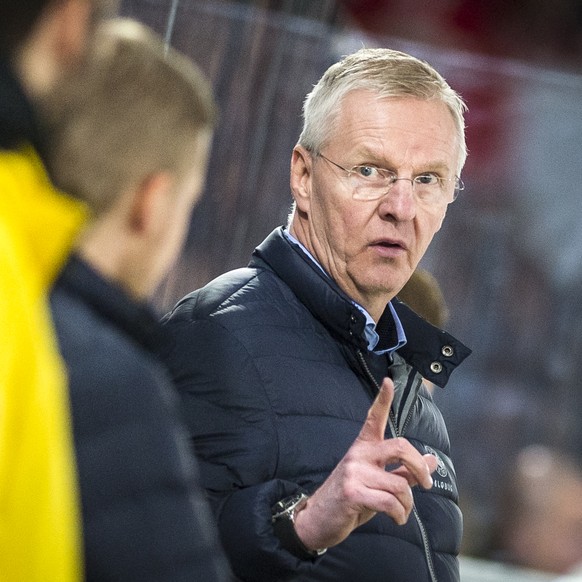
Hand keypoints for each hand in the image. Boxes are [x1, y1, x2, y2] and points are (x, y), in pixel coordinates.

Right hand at [293, 377, 437, 550]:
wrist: (319, 518)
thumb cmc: (352, 497)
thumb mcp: (379, 481)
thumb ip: (405, 470)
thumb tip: (433, 460)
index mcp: (364, 447)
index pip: (374, 417)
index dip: (382, 399)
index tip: (388, 381)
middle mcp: (359, 454)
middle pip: (401, 447)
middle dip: (420, 467)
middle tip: (426, 483)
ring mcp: (355, 472)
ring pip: (400, 484)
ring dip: (408, 504)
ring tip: (402, 512)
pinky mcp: (353, 493)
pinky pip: (390, 503)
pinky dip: (400, 515)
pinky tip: (396, 518)